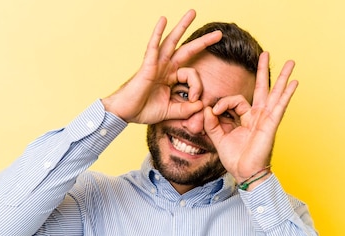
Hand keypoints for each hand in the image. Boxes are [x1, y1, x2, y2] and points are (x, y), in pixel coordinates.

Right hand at [102, 10, 221, 123]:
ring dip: (182, 27)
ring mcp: (156, 64)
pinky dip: (157, 33)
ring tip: (193, 13)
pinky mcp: (147, 65)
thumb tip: (201, 106)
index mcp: (171, 77)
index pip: (192, 75)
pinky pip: (153, 46)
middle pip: (186, 49)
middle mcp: (165, 67)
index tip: (195, 101)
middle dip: (202, 41)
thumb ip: (186, 109)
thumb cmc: (144, 110)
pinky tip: (163, 20)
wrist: (126, 113)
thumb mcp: (170, 111)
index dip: (197, 87)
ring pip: (172, 41)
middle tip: (219, 33)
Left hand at [204, 53, 297, 187]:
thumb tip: (207, 108)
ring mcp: (266, 119)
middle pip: (261, 89)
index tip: (212, 111)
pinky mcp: (270, 125)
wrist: (245, 173)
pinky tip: (294, 83)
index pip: (235, 101)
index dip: (222, 103)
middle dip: (263, 71)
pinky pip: (279, 107)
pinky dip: (286, 95)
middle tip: (266, 53)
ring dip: (282, 78)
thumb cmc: (236, 159)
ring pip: (274, 94)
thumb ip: (212, 124)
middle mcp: (257, 116)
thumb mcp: (218, 139)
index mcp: (245, 119)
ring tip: (291, 62)